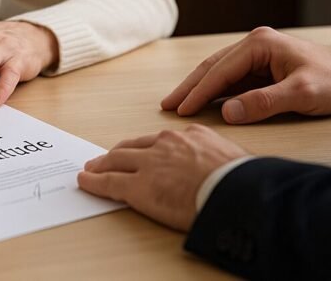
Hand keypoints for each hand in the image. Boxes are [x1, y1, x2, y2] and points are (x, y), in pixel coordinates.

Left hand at [78, 126, 247, 230]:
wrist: (239, 193)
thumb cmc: (244, 182)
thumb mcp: (233, 158)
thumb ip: (218, 159)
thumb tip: (223, 171)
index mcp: (191, 135)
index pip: (159, 140)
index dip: (145, 148)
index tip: (138, 153)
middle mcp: (167, 144)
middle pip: (133, 146)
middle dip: (117, 154)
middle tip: (106, 159)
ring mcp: (151, 164)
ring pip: (117, 161)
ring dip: (102, 165)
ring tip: (91, 170)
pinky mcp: (139, 187)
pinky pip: (110, 183)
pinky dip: (94, 182)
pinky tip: (86, 182)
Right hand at [161, 26, 330, 123]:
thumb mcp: (301, 94)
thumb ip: (263, 103)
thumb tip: (228, 112)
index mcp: (260, 44)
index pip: (220, 70)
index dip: (199, 91)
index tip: (182, 109)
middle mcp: (255, 45)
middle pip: (213, 66)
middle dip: (190, 87)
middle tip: (168, 105)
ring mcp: (257, 55)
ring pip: (219, 72)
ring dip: (199, 88)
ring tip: (178, 103)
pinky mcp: (261, 67)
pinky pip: (231, 79)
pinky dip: (215, 90)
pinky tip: (203, 102)